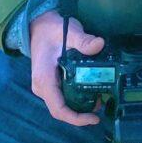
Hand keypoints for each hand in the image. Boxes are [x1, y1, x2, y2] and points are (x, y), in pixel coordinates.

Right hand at [29, 10, 104, 125]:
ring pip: (63, 103)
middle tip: (102, 103)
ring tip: (100, 97)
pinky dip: (77, 96)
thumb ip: (83, 40)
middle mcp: (42, 87)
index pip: (59, 109)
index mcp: (44, 80)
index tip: (94, 118)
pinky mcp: (50, 82)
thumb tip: (99, 44)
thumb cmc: (53, 29)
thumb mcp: (69, 32)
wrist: (39, 25)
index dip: (76, 118)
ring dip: (80, 104)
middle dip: (82, 112)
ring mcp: (45, 86)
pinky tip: (91, 89)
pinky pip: (63, 95)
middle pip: (62, 109)